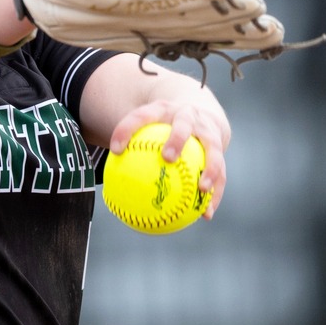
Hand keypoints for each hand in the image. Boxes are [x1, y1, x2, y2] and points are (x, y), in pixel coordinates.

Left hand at [106, 90, 230, 218]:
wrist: (199, 111)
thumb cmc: (163, 127)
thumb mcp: (145, 129)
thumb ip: (128, 150)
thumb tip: (105, 186)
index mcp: (163, 110)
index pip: (140, 116)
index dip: (126, 129)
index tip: (116, 150)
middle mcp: (187, 116)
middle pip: (183, 125)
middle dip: (177, 140)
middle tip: (167, 158)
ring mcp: (206, 129)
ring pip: (212, 149)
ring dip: (209, 168)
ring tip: (202, 188)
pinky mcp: (220, 145)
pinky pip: (220, 171)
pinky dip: (215, 192)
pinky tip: (206, 214)